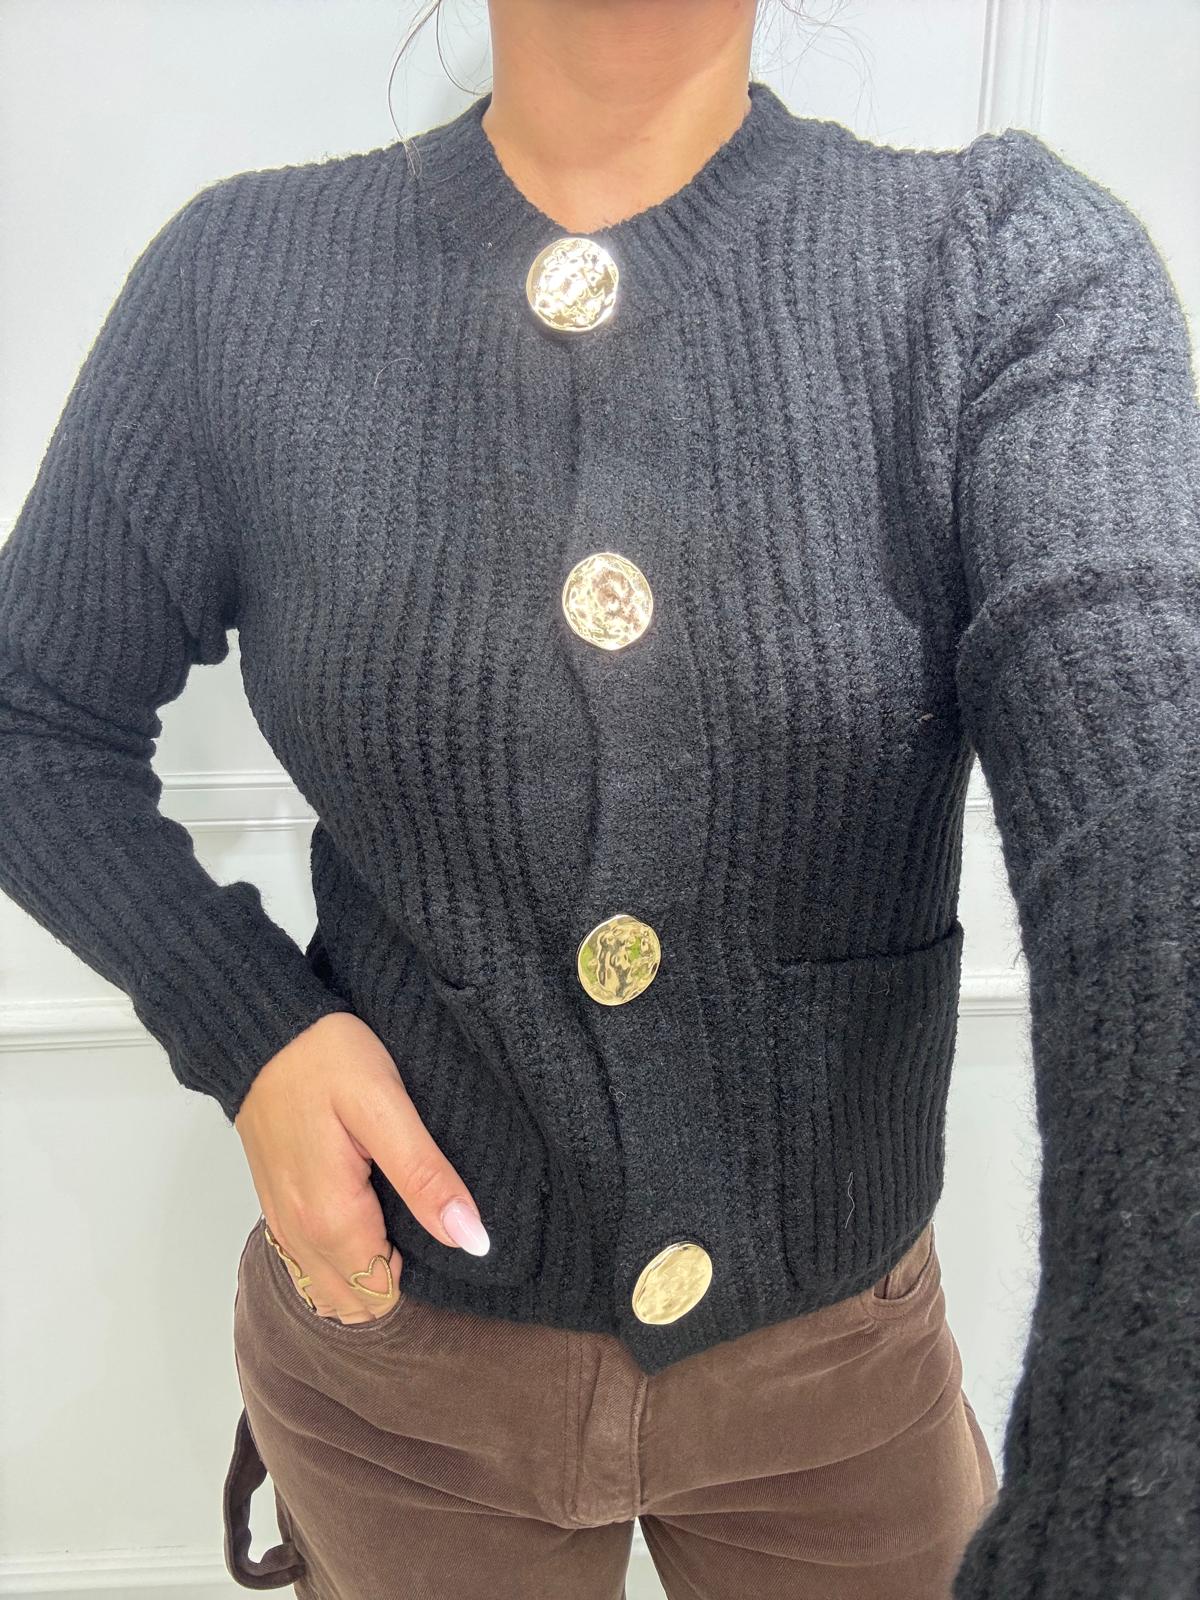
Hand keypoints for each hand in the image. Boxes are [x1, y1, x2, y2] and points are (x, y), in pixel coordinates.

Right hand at [233, 1011, 489, 1323]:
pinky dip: (340, 1260)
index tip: (436, 1227)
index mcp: (331, 1219)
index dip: (420, 1275)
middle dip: (394, 1281)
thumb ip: (426, 1178)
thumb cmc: (327, 1059)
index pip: (382, 1295)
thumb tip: (471, 1240)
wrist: (262, 1029)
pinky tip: (368, 1218)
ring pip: (329, 1290)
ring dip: (367, 1274)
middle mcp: (299, 1236)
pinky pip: (309, 1264)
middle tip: (421, 1221)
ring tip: (399, 1221)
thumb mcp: (387, 1108)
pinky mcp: (277, 1207)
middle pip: (356, 1302)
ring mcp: (282, 1224)